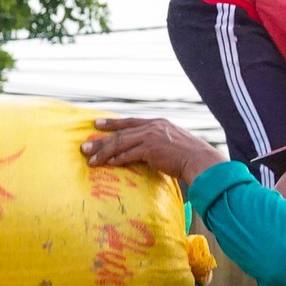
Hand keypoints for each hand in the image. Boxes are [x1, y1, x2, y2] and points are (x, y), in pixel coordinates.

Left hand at [82, 117, 223, 186]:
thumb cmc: (190, 156)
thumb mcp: (174, 141)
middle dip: (101, 140)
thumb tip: (149, 151)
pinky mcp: (151, 149)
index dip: (112, 123)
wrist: (200, 160)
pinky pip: (128, 154)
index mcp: (157, 123)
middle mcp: (152, 126)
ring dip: (103, 152)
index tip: (97, 124)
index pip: (130, 122)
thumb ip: (160, 142)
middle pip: (120, 132)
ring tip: (90, 159)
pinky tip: (107, 164)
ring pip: (121, 143)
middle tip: (84, 146)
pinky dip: (117, 159)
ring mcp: (151, 136)